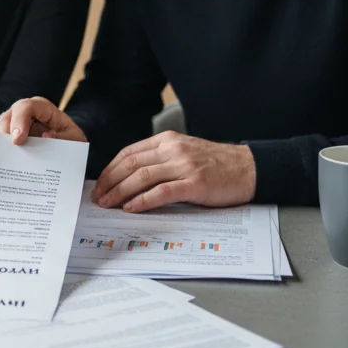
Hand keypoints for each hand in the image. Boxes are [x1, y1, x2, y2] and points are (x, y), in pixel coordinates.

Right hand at [0, 97, 86, 144]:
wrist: (68, 152)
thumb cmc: (71, 142)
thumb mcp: (75, 140)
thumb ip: (64, 138)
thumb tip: (45, 137)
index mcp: (42, 108)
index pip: (26, 107)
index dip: (19, 121)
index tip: (18, 140)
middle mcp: (24, 113)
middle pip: (7, 117)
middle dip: (4, 134)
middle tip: (8, 152)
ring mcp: (13, 124)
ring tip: (1, 159)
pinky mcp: (7, 137)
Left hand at [91, 131, 255, 211]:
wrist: (249, 168)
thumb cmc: (216, 164)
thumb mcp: (184, 151)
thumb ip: (161, 159)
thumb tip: (130, 177)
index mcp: (167, 140)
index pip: (129, 152)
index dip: (111, 169)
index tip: (100, 183)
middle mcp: (173, 149)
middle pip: (131, 164)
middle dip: (110, 182)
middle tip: (98, 197)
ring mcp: (184, 166)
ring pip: (142, 177)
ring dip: (120, 192)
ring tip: (108, 204)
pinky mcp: (195, 184)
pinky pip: (161, 192)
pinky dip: (142, 200)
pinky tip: (131, 208)